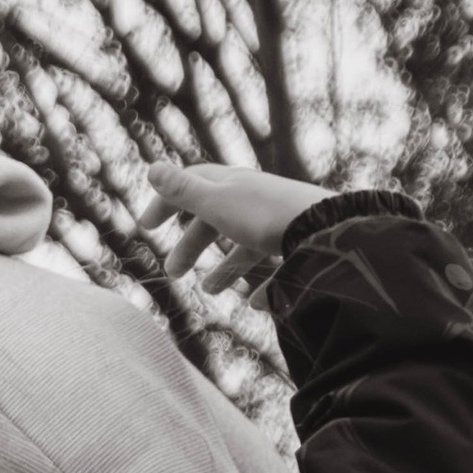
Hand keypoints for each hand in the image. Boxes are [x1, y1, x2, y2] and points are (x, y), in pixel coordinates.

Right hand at [134, 162, 339, 297]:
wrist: (325, 230)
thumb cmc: (264, 216)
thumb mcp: (215, 204)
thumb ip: (183, 191)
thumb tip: (152, 168)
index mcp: (233, 185)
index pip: (192, 185)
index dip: (167, 201)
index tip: (147, 226)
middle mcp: (255, 200)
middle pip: (216, 220)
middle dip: (192, 245)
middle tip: (172, 272)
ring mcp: (279, 223)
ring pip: (245, 245)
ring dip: (224, 268)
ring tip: (210, 291)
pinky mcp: (300, 246)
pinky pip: (278, 266)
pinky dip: (264, 285)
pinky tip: (255, 303)